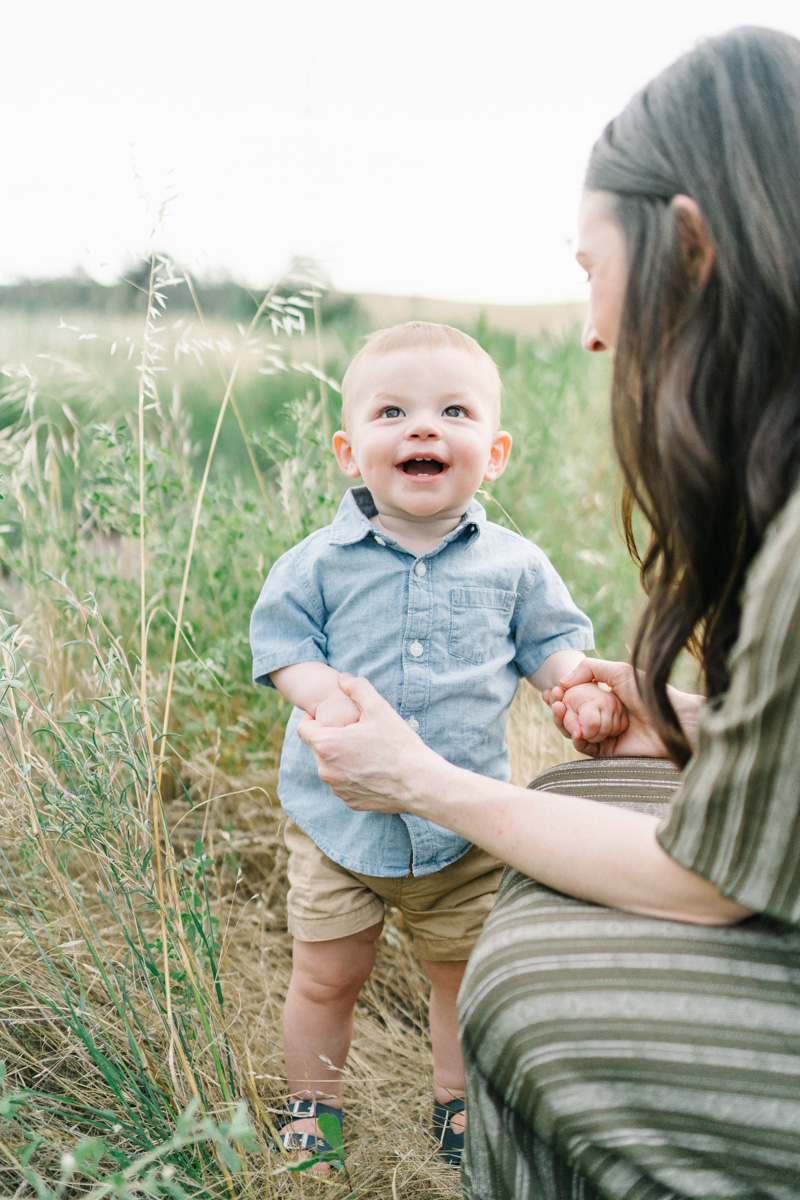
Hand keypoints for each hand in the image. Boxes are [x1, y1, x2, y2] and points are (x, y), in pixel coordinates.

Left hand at [297, 675, 439, 812]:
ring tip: (363, 749)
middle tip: (352, 731)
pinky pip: (343, 783)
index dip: (311, 718)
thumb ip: (357, 688)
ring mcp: (338, 789)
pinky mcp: (350, 802)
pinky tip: (371, 768)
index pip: (303, 728)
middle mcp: (326, 770)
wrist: (418, 782)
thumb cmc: (398, 744)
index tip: (323, 715)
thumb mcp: (379, 708)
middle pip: (318, 748)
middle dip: (330, 737)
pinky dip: (351, 775)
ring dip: (339, 757)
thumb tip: (343, 679)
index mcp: (327, 745)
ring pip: (330, 767)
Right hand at [549, 659, 670, 757]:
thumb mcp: (619, 672)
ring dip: (563, 723)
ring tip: (559, 710)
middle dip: (558, 709)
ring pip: (575, 732)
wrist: (672, 718)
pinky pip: (587, 748)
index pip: (574, 699)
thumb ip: (590, 669)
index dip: (559, 695)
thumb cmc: (649, 692)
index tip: (550, 690)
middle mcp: (602, 717)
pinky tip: (574, 731)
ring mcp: (605, 734)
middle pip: (571, 716)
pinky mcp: (609, 752)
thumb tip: (563, 681)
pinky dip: (578, 740)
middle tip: (553, 701)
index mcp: (604, 699)